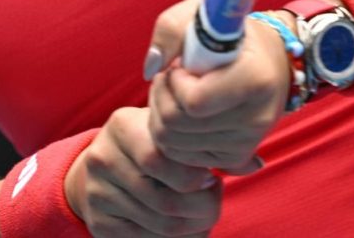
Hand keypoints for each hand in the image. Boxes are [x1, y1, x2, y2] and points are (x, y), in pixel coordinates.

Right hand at [65, 106, 222, 236]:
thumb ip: (209, 144)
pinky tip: (186, 225)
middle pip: (166, 200)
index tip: (210, 178)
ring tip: (203, 211)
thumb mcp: (172, 132)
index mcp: (122, 126)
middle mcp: (103, 159)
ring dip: (195, 226)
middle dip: (203, 208)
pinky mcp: (100, 224)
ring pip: (162, 226)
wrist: (107, 162)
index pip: (160, 160)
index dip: (195, 177)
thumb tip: (255, 165)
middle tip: (214, 198)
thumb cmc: (154, 141)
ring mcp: (98, 194)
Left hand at [144, 0, 289, 173]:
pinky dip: (172, 135)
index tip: (181, 66)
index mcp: (255, 78)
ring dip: (162, 115)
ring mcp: (247, 142)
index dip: (174, 83)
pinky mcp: (236, 158)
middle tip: (171, 78)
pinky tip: (185, 113)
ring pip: (172, 144)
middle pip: (175, 125)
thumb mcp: (203, 12)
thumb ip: (170, 28)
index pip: (193, 102)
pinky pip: (182, 157)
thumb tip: (150, 67)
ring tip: (177, 93)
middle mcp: (256, 117)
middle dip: (161, 97)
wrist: (272, 61)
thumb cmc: (232, 34)